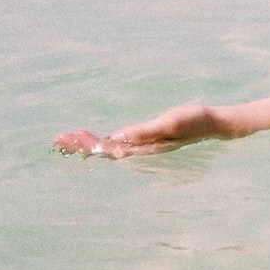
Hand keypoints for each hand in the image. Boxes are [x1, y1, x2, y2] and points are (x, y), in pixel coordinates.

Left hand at [54, 103, 226, 158]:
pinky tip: (94, 139)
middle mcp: (138, 148)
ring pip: (108, 146)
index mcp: (142, 146)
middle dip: (80, 145)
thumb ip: (145, 132)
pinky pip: (117, 141)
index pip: (107, 147)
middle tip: (56, 140)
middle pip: (103, 149)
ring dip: (88, 143)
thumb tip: (119, 138)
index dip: (86, 144)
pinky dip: (101, 139)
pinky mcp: (145, 138)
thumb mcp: (170, 122)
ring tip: (66, 140)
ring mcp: (141, 144)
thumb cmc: (194, 121)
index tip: (67, 140)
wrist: (212, 124)